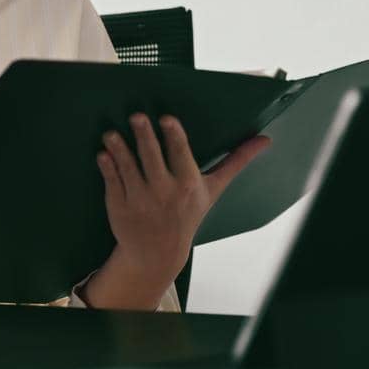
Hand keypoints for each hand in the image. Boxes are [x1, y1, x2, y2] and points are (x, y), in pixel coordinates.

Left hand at [86, 114, 271, 308]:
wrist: (158, 252)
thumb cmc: (188, 213)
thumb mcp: (213, 188)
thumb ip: (236, 161)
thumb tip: (266, 140)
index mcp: (188, 184)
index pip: (180, 154)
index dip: (173, 135)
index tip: (166, 118)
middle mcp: (164, 192)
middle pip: (152, 158)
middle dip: (144, 137)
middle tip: (136, 116)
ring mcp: (140, 199)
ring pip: (128, 168)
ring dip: (119, 149)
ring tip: (111, 133)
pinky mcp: (119, 205)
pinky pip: (112, 182)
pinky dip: (107, 167)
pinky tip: (103, 154)